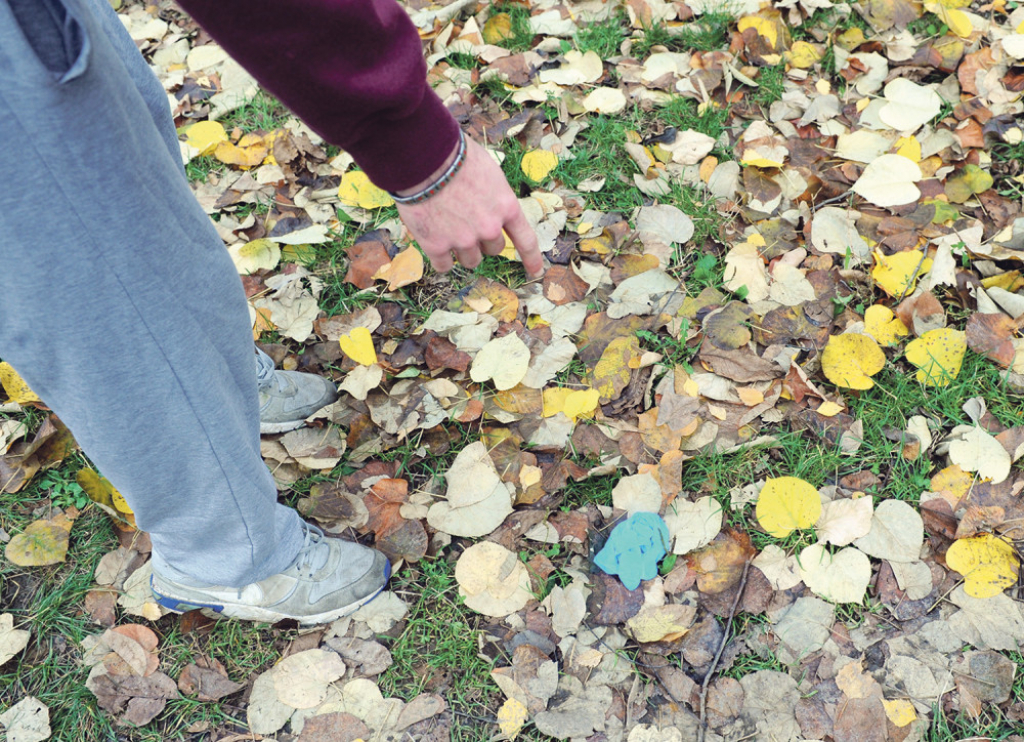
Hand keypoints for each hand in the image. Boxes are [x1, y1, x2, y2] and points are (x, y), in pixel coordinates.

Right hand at [395, 136, 543, 276]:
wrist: (423, 158)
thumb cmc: (455, 154)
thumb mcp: (488, 171)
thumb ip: (493, 195)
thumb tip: (487, 204)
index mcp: (506, 207)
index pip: (525, 240)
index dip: (531, 259)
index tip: (536, 272)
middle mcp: (488, 228)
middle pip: (493, 250)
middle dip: (483, 240)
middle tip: (466, 222)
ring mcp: (463, 239)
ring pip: (470, 260)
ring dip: (462, 250)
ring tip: (446, 227)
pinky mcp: (436, 246)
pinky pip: (444, 265)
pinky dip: (440, 257)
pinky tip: (433, 240)